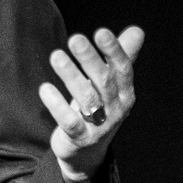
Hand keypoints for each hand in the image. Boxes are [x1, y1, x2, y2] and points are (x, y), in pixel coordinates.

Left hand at [40, 25, 144, 177]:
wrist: (86, 152)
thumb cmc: (99, 109)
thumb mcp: (112, 85)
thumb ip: (122, 57)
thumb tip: (137, 30)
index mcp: (125, 93)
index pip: (123, 69)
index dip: (114, 51)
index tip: (101, 32)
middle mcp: (115, 109)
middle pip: (103, 81)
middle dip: (89, 59)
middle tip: (75, 38)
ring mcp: (98, 126)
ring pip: (86, 98)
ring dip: (71, 76)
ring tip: (56, 56)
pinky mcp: (79, 138)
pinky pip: (69, 121)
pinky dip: (57, 105)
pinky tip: (45, 89)